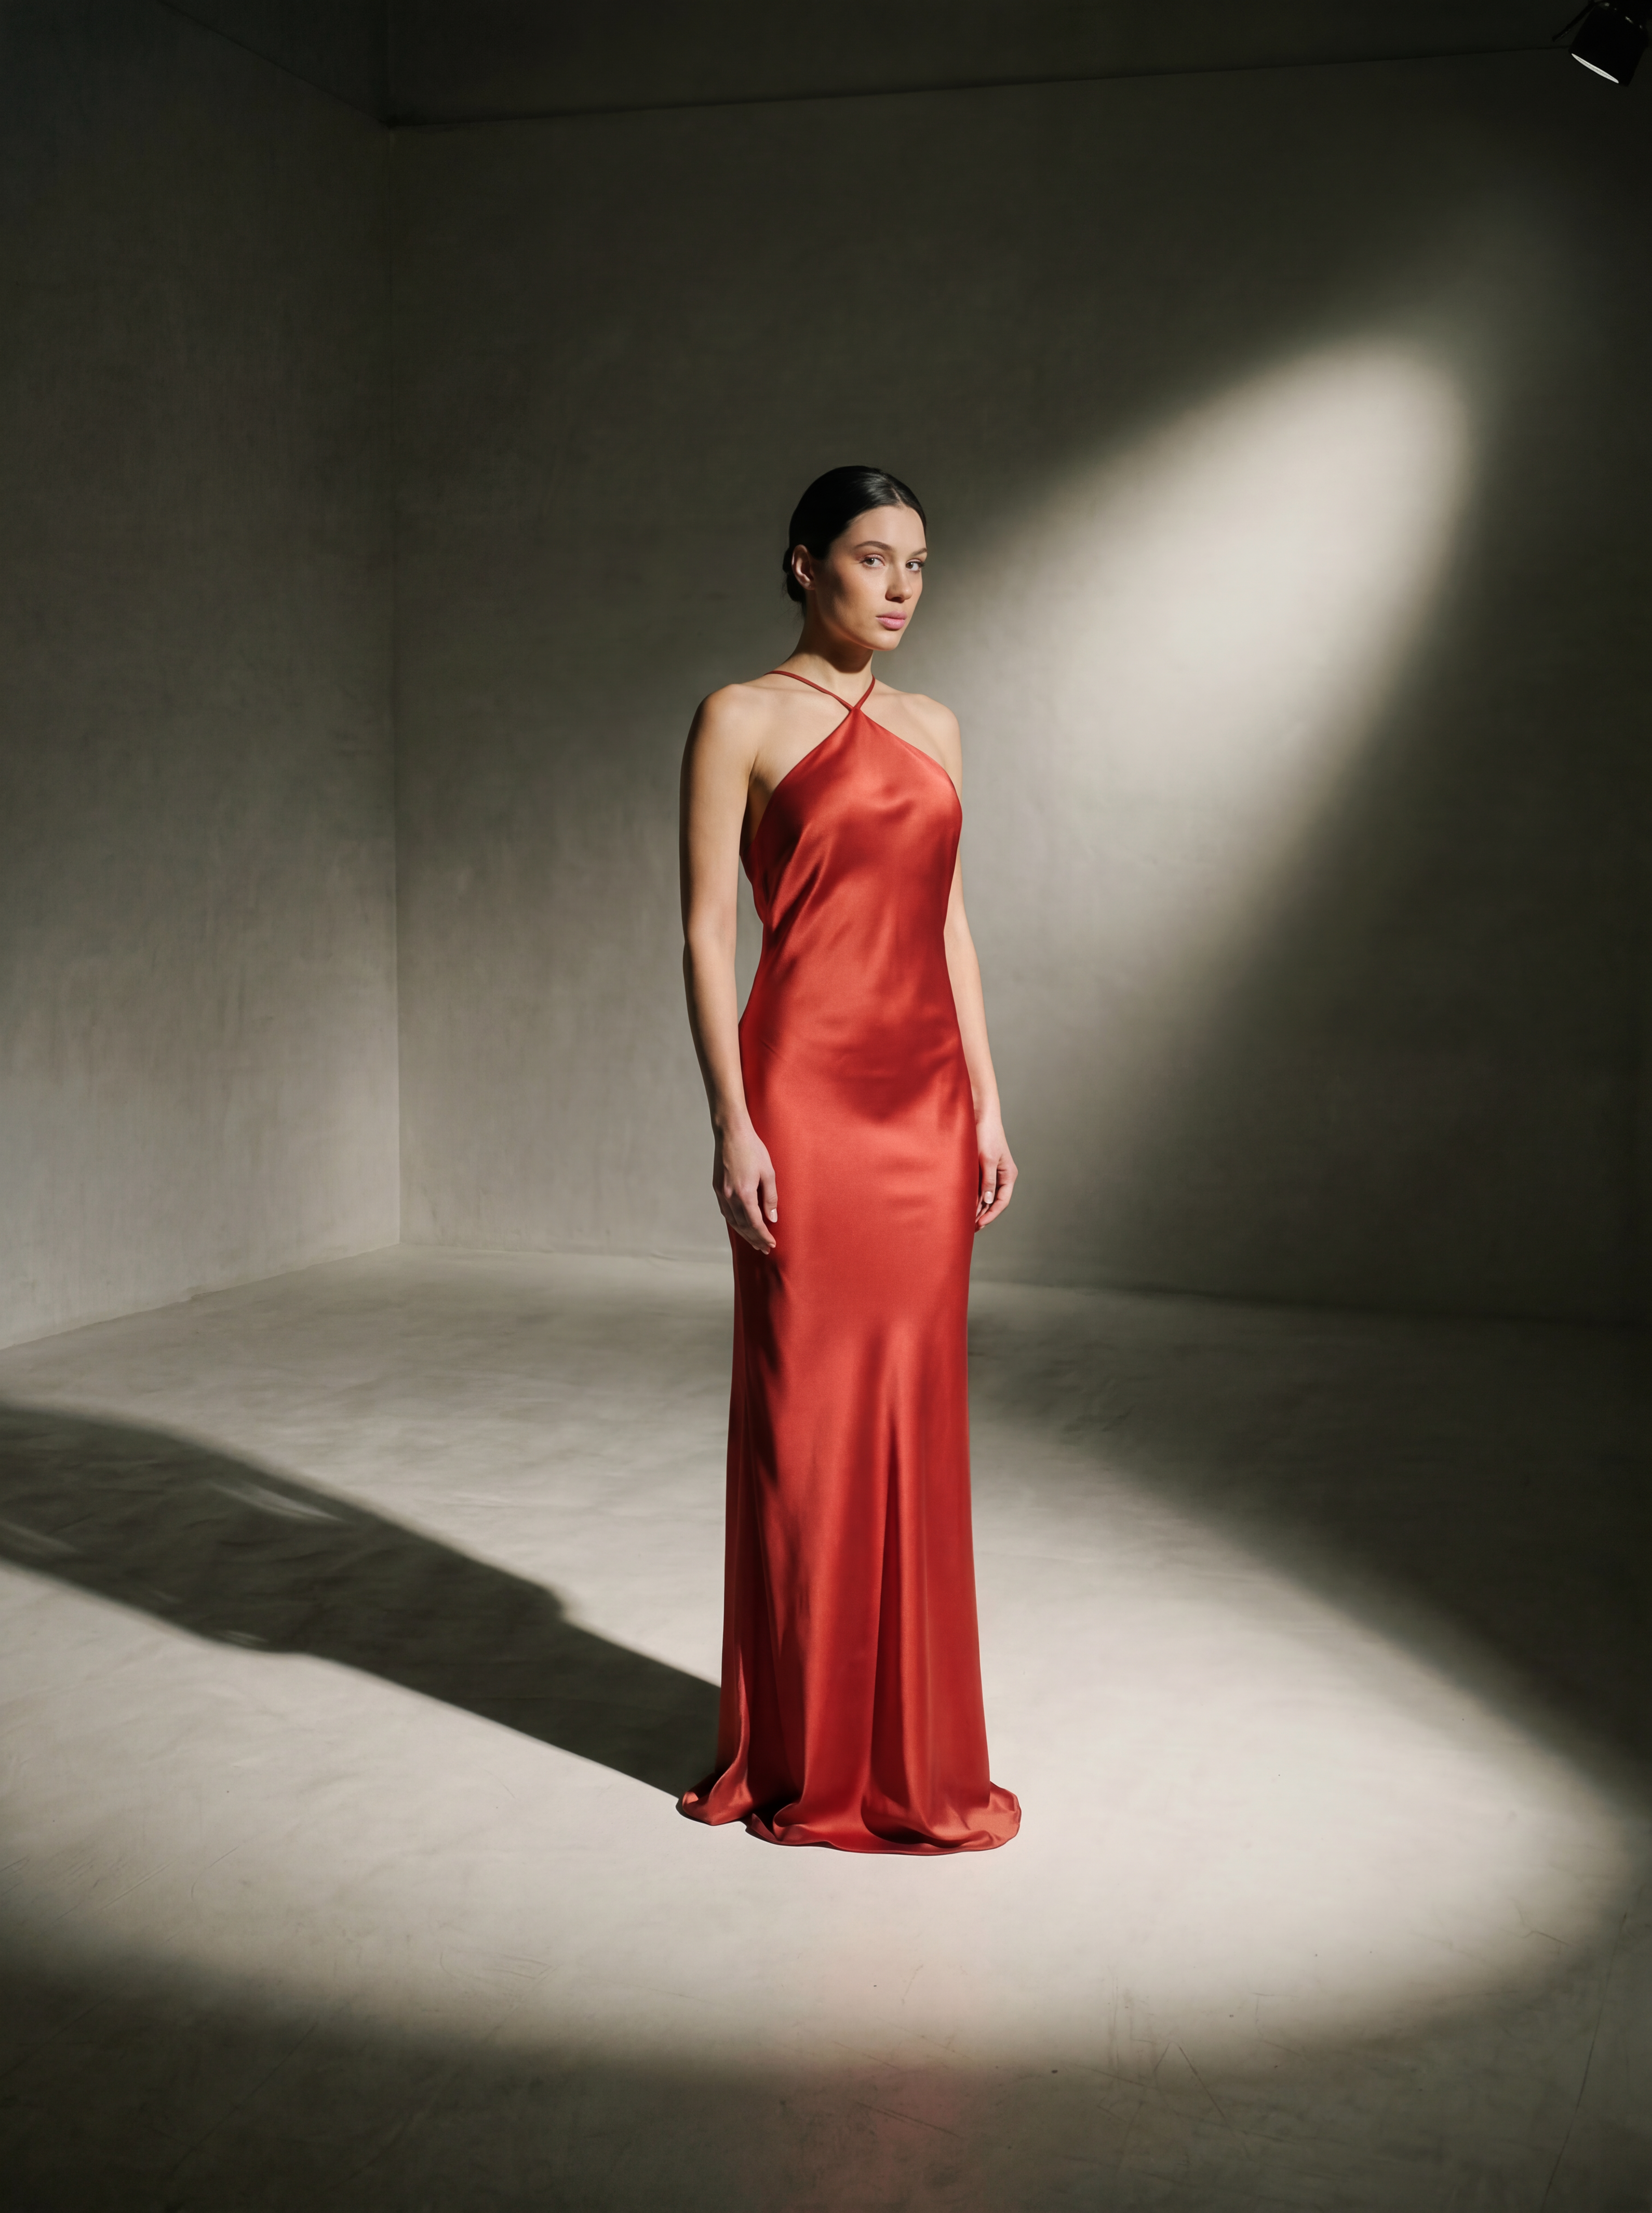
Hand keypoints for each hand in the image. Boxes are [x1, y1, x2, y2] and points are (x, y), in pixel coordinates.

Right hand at [714, 1123, 778, 1252]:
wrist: (731, 1133)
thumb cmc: (753, 1149)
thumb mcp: (768, 1173)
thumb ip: (770, 1197)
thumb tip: (772, 1218)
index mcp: (744, 1194)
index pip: (754, 1223)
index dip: (763, 1236)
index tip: (771, 1244)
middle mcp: (730, 1196)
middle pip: (743, 1226)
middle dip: (754, 1239)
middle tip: (764, 1248)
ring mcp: (721, 1192)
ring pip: (732, 1221)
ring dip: (744, 1233)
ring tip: (754, 1241)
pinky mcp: (717, 1187)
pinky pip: (726, 1211)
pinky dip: (734, 1222)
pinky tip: (741, 1225)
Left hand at [975, 1111, 1016, 1228]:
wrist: (979, 1114)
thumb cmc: (986, 1134)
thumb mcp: (987, 1159)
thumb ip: (987, 1181)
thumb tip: (987, 1202)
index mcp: (1008, 1175)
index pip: (1002, 1202)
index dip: (991, 1215)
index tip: (978, 1224)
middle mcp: (1002, 1175)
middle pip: (994, 1201)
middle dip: (983, 1215)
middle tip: (969, 1228)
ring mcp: (992, 1172)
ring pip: (985, 1195)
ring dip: (977, 1207)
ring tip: (965, 1219)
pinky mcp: (981, 1167)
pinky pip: (978, 1186)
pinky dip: (972, 1196)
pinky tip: (962, 1202)